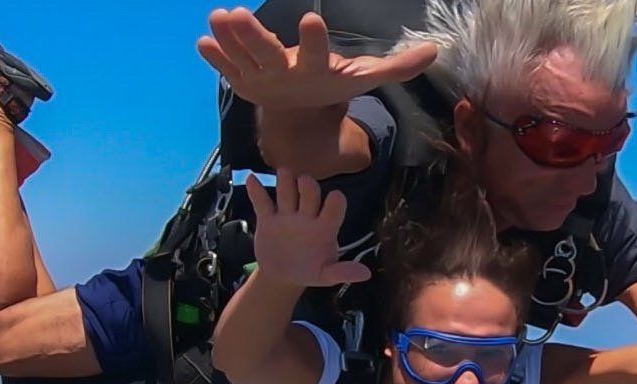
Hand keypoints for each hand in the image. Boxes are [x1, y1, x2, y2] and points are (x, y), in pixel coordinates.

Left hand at [196, 9, 437, 110]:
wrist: (299, 117)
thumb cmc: (331, 86)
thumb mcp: (363, 78)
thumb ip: (396, 67)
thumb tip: (435, 52)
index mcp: (315, 72)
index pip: (316, 54)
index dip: (313, 40)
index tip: (309, 19)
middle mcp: (285, 77)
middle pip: (268, 55)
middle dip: (252, 36)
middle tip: (238, 13)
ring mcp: (260, 80)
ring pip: (241, 58)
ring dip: (228, 39)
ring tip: (217, 16)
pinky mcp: (242, 81)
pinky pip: (226, 68)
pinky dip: (214, 57)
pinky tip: (202, 40)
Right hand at [245, 170, 370, 286]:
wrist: (282, 275)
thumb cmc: (309, 270)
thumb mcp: (326, 275)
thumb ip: (342, 272)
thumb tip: (366, 274)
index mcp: (325, 226)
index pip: (334, 208)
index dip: (335, 202)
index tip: (335, 198)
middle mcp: (307, 215)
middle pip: (309, 193)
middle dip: (308, 186)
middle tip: (304, 182)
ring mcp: (287, 214)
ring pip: (286, 192)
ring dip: (285, 181)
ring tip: (284, 172)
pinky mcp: (267, 218)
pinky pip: (262, 202)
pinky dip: (256, 190)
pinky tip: (252, 178)